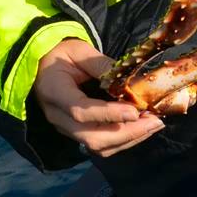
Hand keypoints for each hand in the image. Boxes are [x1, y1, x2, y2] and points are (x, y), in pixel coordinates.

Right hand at [33, 38, 163, 157]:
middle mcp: (57, 116)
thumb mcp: (79, 50)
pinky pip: (99, 145)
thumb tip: (129, 78)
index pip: (81, 111)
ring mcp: (65, 127)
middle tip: (155, 122)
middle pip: (91, 137)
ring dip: (128, 139)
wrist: (42, 64)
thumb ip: (101, 64)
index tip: (135, 112)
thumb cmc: (60, 54)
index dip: (109, 114)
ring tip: (152, 125)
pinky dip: (122, 141)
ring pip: (97, 146)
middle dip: (127, 133)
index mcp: (54, 91)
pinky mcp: (75, 132)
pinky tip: (141, 129)